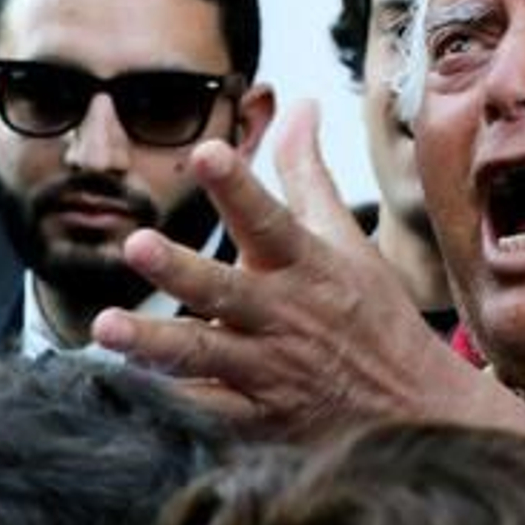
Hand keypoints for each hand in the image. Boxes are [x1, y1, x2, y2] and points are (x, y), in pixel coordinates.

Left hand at [92, 100, 458, 440]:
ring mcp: (270, 372)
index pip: (269, 218)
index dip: (237, 186)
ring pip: (204, 356)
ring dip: (154, 344)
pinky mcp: (258, 421)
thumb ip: (306, 174)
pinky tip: (125, 393)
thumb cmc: (370, 315)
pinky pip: (207, 413)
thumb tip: (299, 103)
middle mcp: (284, 317)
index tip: (207, 152)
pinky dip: (169, 406)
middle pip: (227, 291)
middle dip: (181, 270)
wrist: (418, 413)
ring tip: (106, 328)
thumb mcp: (345, 240)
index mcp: (306, 265)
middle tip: (136, 245)